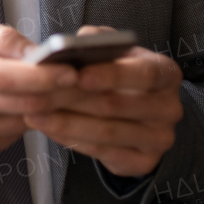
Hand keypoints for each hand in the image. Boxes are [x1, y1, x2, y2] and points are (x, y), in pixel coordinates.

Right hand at [0, 15, 77, 159]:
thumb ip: (1, 36)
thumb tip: (37, 52)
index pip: (0, 75)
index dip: (39, 75)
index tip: (68, 69)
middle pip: (18, 102)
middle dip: (56, 92)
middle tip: (80, 82)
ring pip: (23, 121)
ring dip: (50, 108)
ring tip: (64, 92)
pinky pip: (16, 136)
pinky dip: (33, 121)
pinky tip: (37, 106)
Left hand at [23, 25, 182, 177]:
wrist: (139, 113)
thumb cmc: (118, 72)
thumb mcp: (114, 51)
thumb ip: (98, 42)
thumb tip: (77, 42)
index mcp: (166, 73)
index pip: (144, 74)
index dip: (111, 75)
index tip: (78, 75)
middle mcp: (169, 108)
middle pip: (118, 104)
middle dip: (72, 99)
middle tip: (37, 94)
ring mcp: (159, 138)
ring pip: (107, 132)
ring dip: (65, 123)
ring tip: (34, 113)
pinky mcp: (143, 162)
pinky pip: (103, 152)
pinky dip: (71, 140)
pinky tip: (48, 129)